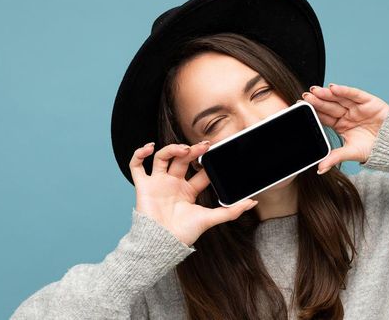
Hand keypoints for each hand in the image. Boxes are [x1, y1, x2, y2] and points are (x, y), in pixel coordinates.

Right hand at [129, 141, 258, 245]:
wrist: (162, 243)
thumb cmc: (183, 234)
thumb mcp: (210, 219)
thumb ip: (231, 210)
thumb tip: (252, 202)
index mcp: (188, 191)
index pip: (199, 171)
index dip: (207, 161)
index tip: (215, 151)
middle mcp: (173, 184)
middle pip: (182, 160)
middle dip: (193, 150)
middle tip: (204, 146)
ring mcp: (158, 183)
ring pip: (162, 158)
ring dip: (171, 149)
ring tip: (183, 149)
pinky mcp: (143, 186)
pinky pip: (136, 166)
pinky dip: (139, 154)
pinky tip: (149, 147)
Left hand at [301, 83, 388, 173]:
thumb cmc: (373, 149)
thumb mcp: (351, 153)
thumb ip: (335, 158)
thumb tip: (319, 169)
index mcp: (340, 125)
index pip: (324, 116)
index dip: (313, 112)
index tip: (300, 106)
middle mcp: (347, 114)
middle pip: (329, 106)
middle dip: (317, 101)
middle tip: (305, 96)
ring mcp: (357, 107)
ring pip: (339, 98)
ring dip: (327, 94)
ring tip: (315, 91)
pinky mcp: (368, 101)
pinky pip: (354, 94)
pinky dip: (344, 91)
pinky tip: (333, 88)